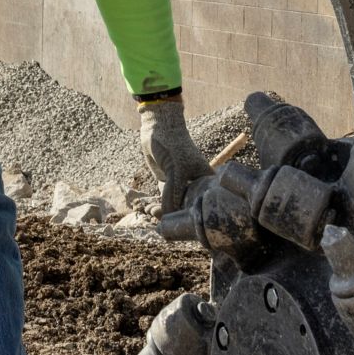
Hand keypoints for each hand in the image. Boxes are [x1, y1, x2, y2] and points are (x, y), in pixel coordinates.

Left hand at [138, 96, 208, 214]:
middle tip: (160, 221)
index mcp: (206, 181)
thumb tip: (168, 215)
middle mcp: (196, 184)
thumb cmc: (174, 144)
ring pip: (172, 205)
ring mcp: (181, 184)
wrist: (158, 126)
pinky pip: (163, 199)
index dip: (192, 219)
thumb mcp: (176, 169)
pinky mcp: (167, 182)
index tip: (180, 228)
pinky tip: (147, 209)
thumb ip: (173, 192)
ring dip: (161, 212)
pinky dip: (155, 205)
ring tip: (150, 211)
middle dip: (173, 217)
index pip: (202, 206)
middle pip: (186, 209)